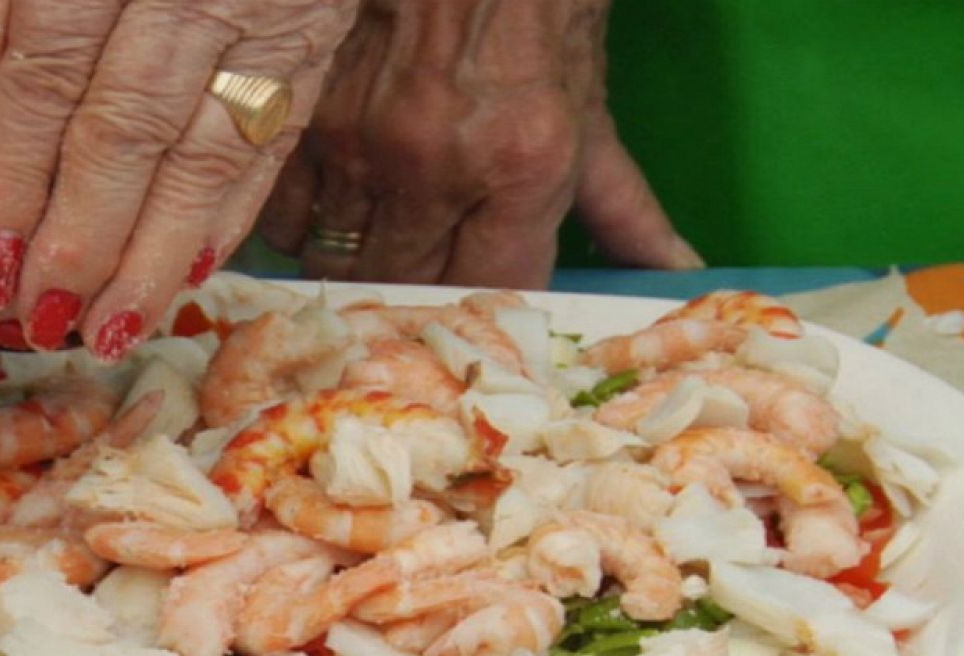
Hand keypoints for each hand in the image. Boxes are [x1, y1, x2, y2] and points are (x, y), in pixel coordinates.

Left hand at [0, 0, 357, 358]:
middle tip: (42, 317)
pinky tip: (191, 277)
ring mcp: (264, 22)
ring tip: (112, 330)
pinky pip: (270, 150)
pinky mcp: (312, 50)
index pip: (51, 73)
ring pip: (204, 156)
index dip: (13, 171)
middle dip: (81, 235)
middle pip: (127, 130)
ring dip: (156, 254)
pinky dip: (230, 219)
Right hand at [257, 0, 701, 288]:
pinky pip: (290, 224)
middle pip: (407, 289)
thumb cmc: (540, 28)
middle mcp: (439, 166)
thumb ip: (625, 210)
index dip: (482, 317)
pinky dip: (307, 234)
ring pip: (341, 264)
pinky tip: (335, 217)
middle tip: (417, 292)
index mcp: (522, 168)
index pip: (491, 292)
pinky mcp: (313, 124)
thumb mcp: (590, 120)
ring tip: (374, 258)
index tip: (477, 320)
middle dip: (412, 301)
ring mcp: (367, 146)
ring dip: (356, 273)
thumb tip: (674, 271)